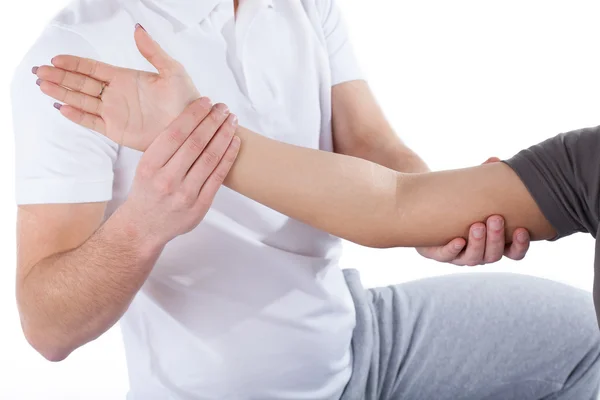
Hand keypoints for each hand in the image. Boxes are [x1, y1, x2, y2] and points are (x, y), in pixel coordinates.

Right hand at [33, 24, 196, 150]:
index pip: (93, 69)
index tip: (55, 58)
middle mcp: (116, 95)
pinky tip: (62, 108)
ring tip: (43, 86)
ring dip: (62, 93)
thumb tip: (137, 29)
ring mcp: (115, 113)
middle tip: (39, 71)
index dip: (74, 63)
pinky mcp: (117, 131)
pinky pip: (92, 122)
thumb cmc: (187, 98)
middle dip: (60, 77)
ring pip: (82, 101)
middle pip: (81, 84)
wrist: (193, 127)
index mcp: (125, 78)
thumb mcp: (172, 70)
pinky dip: (77, 116)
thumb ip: (152, 51)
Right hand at [120, 97, 239, 246]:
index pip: (175, 133)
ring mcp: (185, 194)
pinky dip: (228, 157)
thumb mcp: (146, 166)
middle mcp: (166, 179)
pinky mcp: (200, 205)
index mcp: (150, 165)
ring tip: (232, 121)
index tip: (206, 102)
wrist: (144, 227)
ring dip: (225, 135)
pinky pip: (218, 176)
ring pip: (210, 158)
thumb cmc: (147, 191)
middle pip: (196, 143)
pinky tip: (235, 142)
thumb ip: (166, 147)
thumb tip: (195, 118)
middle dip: (213, 121)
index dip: (194, 115)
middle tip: (223, 107)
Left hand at [416, 157, 530, 265]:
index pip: (514, 252)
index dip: (520, 245)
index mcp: (494, 243)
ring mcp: (460, 256)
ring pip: (473, 258)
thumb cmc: (460, 203)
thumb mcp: (474, 192)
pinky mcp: (439, 254)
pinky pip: (447, 256)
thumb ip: (485, 179)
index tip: (521, 229)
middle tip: (495, 218)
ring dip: (478, 243)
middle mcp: (480, 253)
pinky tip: (458, 240)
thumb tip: (495, 160)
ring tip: (477, 225)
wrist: (427, 210)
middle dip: (496, 237)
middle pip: (493, 255)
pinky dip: (453, 249)